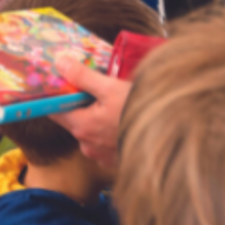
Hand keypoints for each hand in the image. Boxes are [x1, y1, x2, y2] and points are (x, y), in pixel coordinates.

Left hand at [47, 56, 129, 173]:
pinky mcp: (116, 162)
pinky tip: (121, 122)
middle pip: (73, 121)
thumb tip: (59, 63)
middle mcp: (87, 145)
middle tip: (95, 91)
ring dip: (96, 120)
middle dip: (80, 106)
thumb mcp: (110, 88)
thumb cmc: (139, 111)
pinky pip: (105, 144)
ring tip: (113, 106)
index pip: (54, 112)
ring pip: (90, 132)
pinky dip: (109, 133)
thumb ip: (82, 76)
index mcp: (82, 127)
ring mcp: (102, 156)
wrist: (170, 137)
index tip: (61, 85)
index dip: (55, 97)